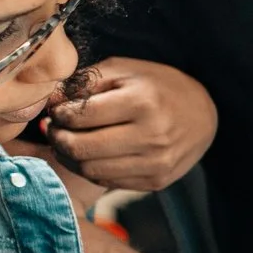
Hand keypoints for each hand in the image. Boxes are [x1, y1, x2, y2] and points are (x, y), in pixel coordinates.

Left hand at [43, 58, 216, 191]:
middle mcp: (152, 136)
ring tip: (69, 141)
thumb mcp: (125, 70)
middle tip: (55, 128)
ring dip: (70, 156)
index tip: (58, 110)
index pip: (79, 116)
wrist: (204, 116)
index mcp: (143, 102)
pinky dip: (91, 168)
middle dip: (58, 138)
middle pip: (80, 148)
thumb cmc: (160, 87)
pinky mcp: (156, 181)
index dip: (59, 113)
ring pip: (89, 169)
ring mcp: (156, 163)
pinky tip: (92, 153)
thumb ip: (84, 82)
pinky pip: (107, 181)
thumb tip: (49, 100)